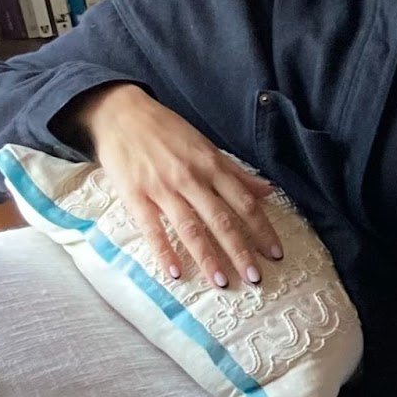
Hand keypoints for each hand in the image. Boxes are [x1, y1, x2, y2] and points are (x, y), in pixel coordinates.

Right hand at [63, 83, 283, 289]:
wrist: (121, 114)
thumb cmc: (166, 130)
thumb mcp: (205, 145)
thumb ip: (235, 172)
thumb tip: (268, 191)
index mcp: (211, 165)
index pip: (244, 202)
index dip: (262, 229)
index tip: (275, 253)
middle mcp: (191, 178)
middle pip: (222, 219)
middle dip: (241, 251)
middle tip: (256, 279)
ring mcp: (163, 188)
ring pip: (191, 227)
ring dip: (208, 258)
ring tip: (222, 283)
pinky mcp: (136, 196)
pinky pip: (152, 228)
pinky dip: (164, 251)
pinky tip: (175, 272)